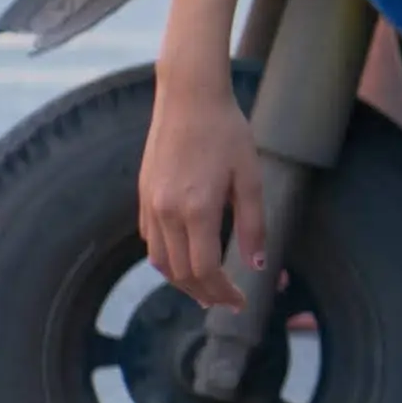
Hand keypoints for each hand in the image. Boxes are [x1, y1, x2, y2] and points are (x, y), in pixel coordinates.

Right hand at [139, 66, 267, 310]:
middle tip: (227, 303)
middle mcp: (166, 212)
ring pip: (161, 262)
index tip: (241, 302)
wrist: (188, 99)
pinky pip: (151, 242)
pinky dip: (167, 260)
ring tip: (207, 290)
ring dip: (183, 282)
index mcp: (196, 209)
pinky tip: (185, 260)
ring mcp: (150, 205)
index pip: (205, 269)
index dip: (223, 292)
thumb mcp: (251, 176)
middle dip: (204, 294)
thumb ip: (254, 223)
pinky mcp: (144, 197)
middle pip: (180, 273)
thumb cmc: (227, 132)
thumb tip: (257, 265)